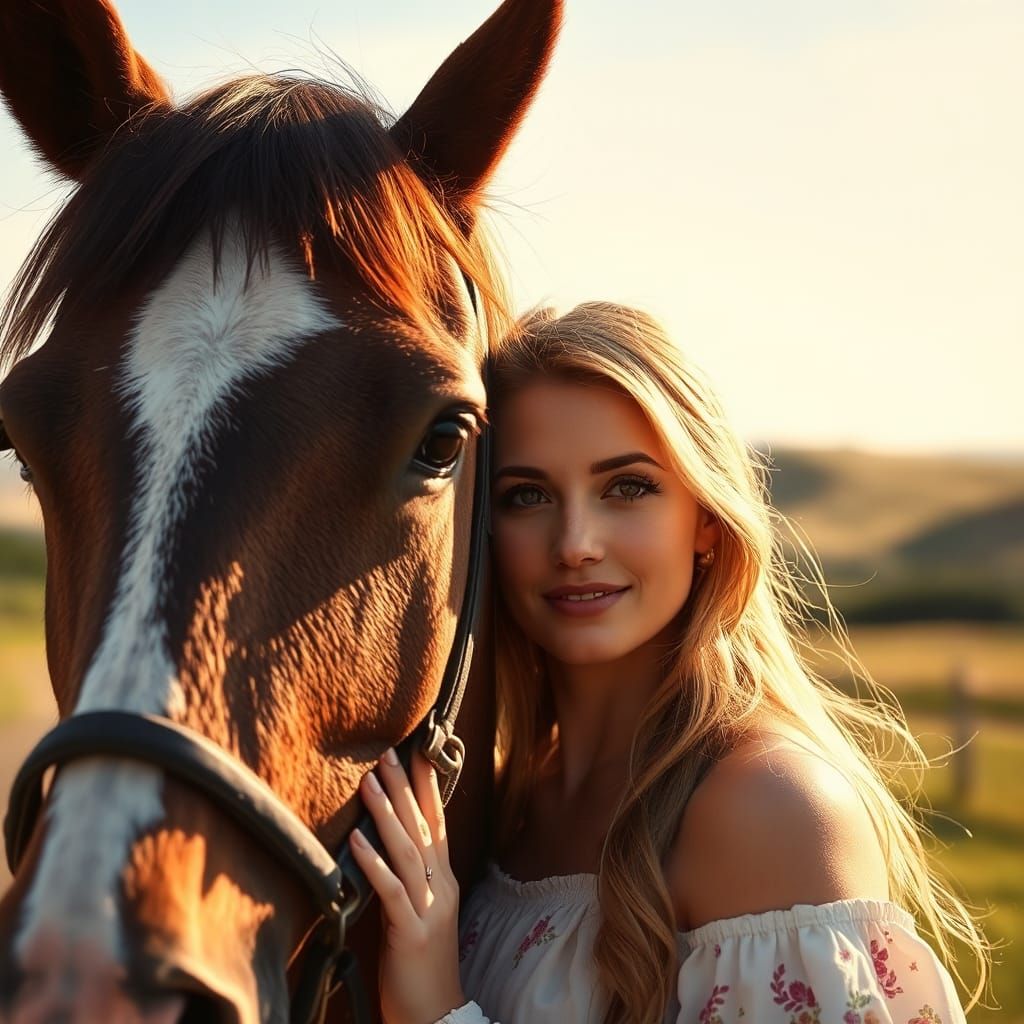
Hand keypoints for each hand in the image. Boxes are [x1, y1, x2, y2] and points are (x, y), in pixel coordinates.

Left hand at [349, 748, 465, 1023]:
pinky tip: (356, 839)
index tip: (417, 752)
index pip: (437, 823)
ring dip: (388, 814)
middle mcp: (441, 887)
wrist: (438, 1017)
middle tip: (389, 752)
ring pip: (410, 851)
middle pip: (424, 828)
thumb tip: (386, 843)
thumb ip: (410, 879)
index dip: (428, 788)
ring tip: (369, 782)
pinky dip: (374, 863)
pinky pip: (392, 891)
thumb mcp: (421, 913)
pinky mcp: (411, 933)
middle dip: (406, 788)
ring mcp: (429, 909)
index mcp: (444, 881)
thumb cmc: (422, 966)